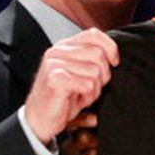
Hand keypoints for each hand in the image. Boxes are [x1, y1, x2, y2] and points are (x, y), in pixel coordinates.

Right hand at [25, 28, 117, 143]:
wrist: (39, 119)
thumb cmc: (62, 98)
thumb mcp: (79, 74)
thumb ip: (92, 60)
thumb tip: (115, 56)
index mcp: (64, 47)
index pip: (93, 34)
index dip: (110, 47)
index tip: (114, 62)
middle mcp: (57, 52)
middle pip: (98, 54)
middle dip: (103, 75)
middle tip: (91, 88)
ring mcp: (54, 64)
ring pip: (95, 71)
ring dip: (94, 89)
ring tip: (82, 95)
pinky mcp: (55, 79)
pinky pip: (87, 84)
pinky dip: (88, 97)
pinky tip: (77, 101)